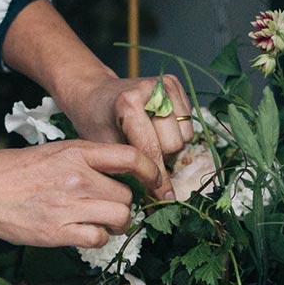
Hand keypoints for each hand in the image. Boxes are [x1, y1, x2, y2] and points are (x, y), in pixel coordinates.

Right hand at [0, 139, 159, 248]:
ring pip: (119, 217)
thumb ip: (86, 160)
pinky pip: (99, 238)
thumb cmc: (14, 171)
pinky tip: (84, 232)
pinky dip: (97, 238)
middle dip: (123, 204)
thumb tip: (117, 173)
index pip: (131, 157)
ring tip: (100, 221)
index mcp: (77, 151)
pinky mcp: (59, 231)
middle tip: (110, 207)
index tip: (155, 182)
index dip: (151, 171)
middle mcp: (78, 177)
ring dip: (115, 223)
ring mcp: (69, 204)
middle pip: (127, 195)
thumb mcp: (54, 152)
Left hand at [57, 74, 194, 200]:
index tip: (165, 198)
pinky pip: (189, 123)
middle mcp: (151, 90)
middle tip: (144, 159)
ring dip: (170, 146)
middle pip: (173, 144)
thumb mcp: (106, 150)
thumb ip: (132, 170)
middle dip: (162, 159)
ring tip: (150, 141)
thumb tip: (159, 200)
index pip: (152, 149)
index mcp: (128, 104)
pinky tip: (158, 130)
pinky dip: (177, 133)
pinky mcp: (174, 84)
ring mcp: (165, 84)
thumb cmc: (97, 123)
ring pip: (185, 136)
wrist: (95, 94)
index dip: (158, 178)